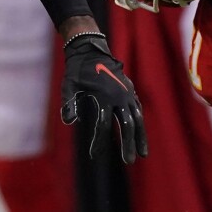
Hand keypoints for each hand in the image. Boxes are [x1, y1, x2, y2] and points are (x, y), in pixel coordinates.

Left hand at [59, 30, 146, 161]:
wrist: (91, 50)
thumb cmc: (77, 70)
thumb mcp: (69, 85)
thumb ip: (69, 103)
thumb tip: (68, 121)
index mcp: (103, 96)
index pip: (102, 125)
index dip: (98, 141)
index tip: (93, 155)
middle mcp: (119, 96)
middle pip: (127, 125)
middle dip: (128, 144)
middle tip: (129, 161)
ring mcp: (127, 93)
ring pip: (138, 119)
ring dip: (141, 137)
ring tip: (143, 154)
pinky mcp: (130, 92)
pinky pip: (138, 110)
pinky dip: (140, 124)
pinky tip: (141, 137)